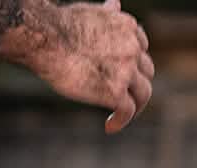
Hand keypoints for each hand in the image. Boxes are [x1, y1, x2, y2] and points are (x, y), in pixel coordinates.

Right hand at [9, 0, 154, 134]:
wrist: (49, 38)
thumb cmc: (61, 24)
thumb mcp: (91, 12)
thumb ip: (106, 13)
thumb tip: (115, 2)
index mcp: (128, 27)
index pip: (141, 48)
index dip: (132, 65)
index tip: (120, 77)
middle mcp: (133, 47)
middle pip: (146, 72)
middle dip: (136, 87)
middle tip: (122, 101)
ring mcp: (126, 70)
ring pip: (143, 93)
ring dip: (134, 108)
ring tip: (119, 118)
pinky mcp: (115, 90)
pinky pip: (128, 110)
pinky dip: (122, 121)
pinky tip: (110, 127)